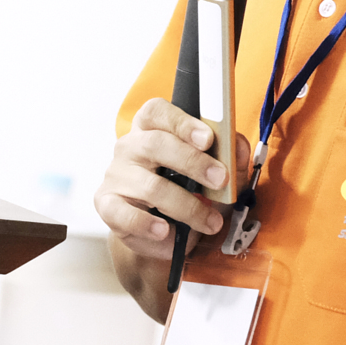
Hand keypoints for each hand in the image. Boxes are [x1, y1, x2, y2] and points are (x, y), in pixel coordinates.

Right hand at [95, 98, 250, 320]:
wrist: (163, 232)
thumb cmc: (188, 192)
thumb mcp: (215, 172)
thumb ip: (230, 156)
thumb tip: (238, 148)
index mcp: (153, 128)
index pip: (157, 112)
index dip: (182, 122)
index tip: (208, 138)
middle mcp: (130, 147)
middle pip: (155, 144)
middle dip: (193, 162)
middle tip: (220, 180)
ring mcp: (116, 175)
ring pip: (150, 186)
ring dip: (186, 206)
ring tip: (210, 221)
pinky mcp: (108, 205)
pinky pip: (123, 214)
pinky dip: (146, 224)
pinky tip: (164, 230)